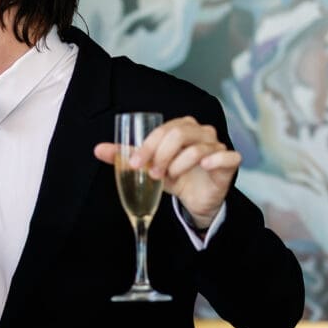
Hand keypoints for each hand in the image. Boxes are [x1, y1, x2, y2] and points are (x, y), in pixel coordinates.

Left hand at [94, 115, 240, 228]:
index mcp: (182, 127)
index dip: (147, 146)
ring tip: (170, 177)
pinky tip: (204, 167)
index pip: (163, 130)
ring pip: (198, 147)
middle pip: (180, 133)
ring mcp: (217, 146)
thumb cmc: (174, 176)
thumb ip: (126, 156)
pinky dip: (215, 159)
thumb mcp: (149, 166)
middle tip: (153, 174)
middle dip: (161, 155)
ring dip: (179, 164)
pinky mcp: (230, 163)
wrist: (195, 199)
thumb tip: (98, 149)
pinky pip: (228, 156)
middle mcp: (202, 132)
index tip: (134, 164)